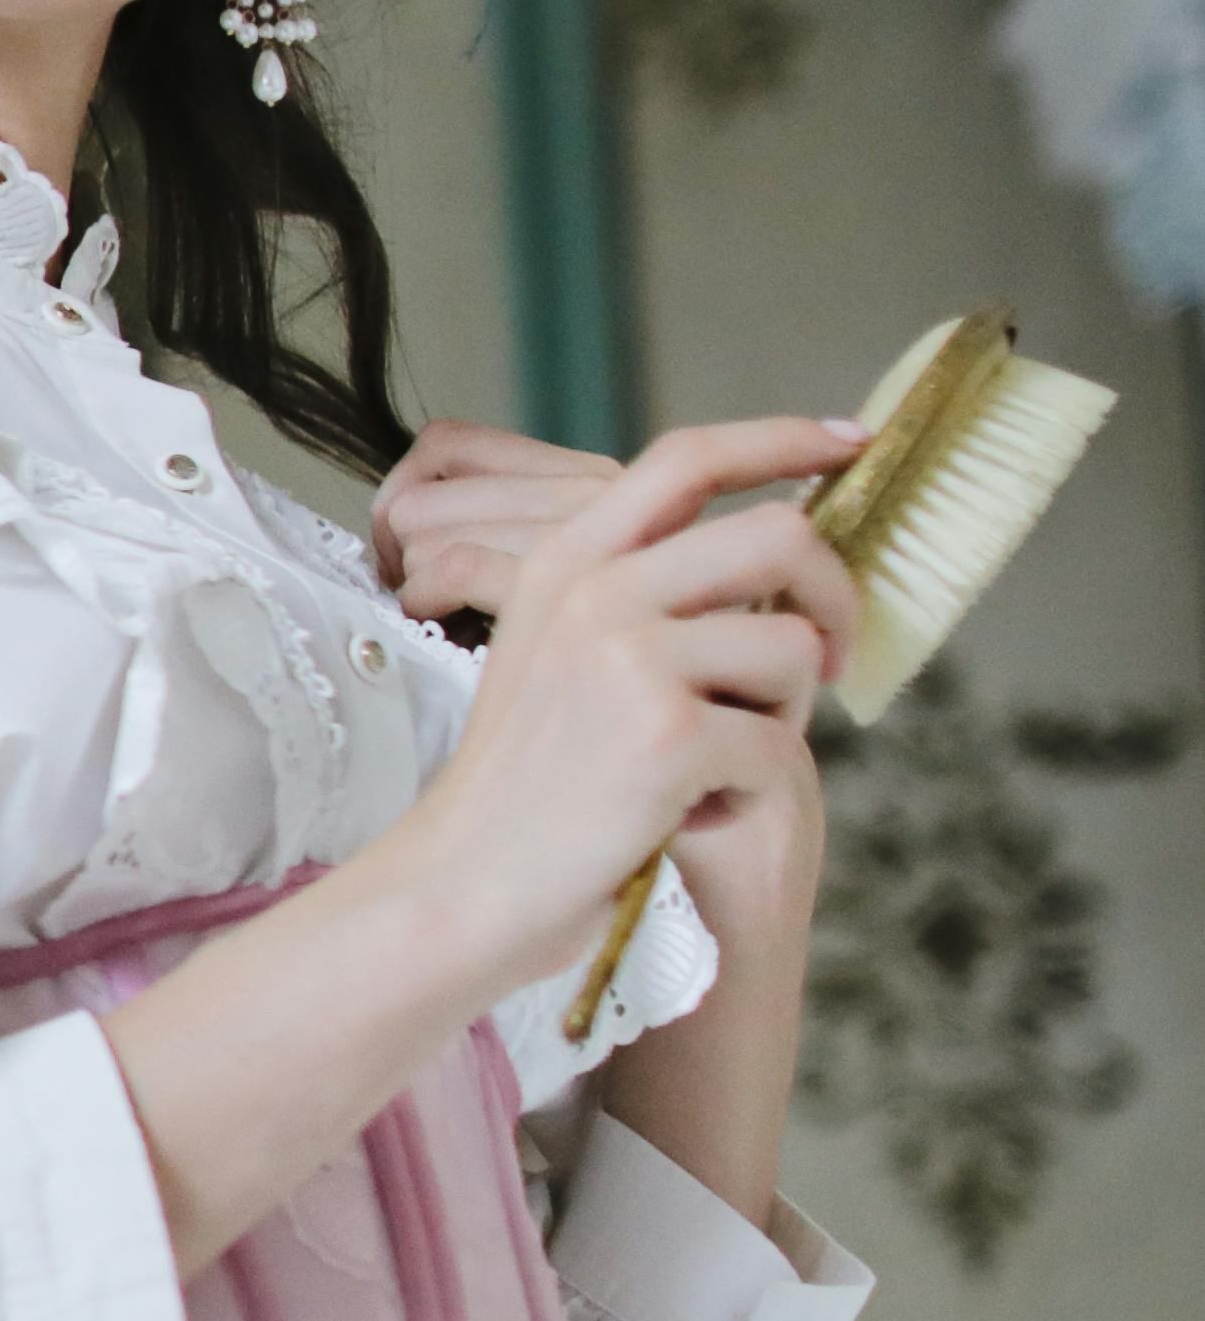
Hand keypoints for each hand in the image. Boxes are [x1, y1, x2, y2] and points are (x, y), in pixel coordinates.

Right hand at [362, 415, 865, 992]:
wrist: (469, 881)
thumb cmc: (531, 783)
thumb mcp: (557, 654)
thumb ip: (638, 593)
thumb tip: (777, 553)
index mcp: (566, 560)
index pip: (689, 458)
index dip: (783, 439)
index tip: (851, 440)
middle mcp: (595, 589)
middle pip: (779, 536)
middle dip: (833, 599)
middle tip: (827, 662)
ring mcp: (629, 657)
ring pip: (795, 648)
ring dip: (787, 714)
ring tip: (720, 760)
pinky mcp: (671, 734)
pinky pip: (783, 744)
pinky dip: (754, 790)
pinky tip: (692, 812)